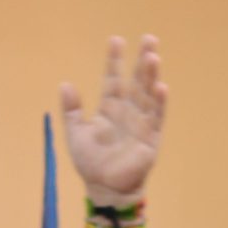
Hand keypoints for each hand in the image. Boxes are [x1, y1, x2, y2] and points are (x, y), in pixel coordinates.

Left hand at [60, 35, 167, 205]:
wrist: (104, 188)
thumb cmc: (91, 162)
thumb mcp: (76, 133)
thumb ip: (72, 110)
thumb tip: (65, 83)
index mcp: (109, 108)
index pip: (113, 79)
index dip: (114, 61)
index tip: (116, 40)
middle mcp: (128, 111)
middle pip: (136, 81)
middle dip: (142, 61)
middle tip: (149, 39)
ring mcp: (141, 123)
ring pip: (148, 95)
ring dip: (151, 76)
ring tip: (153, 57)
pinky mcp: (151, 138)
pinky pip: (156, 117)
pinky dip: (159, 103)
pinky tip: (161, 87)